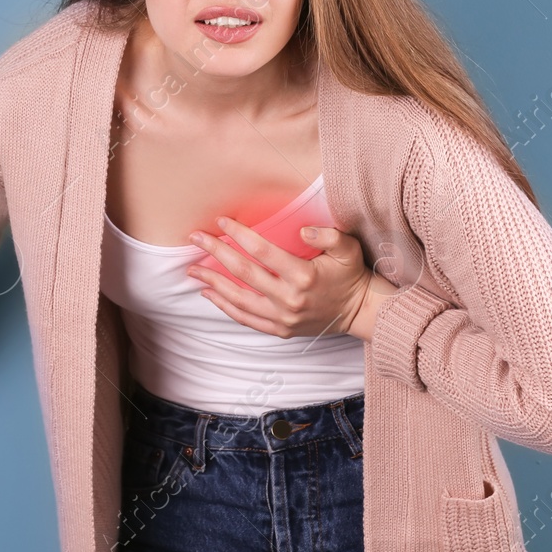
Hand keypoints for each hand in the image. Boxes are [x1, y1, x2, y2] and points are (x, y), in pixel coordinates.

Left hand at [187, 218, 392, 341]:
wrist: (359, 311)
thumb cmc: (351, 275)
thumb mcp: (349, 248)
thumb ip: (329, 234)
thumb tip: (302, 229)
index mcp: (304, 276)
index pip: (262, 251)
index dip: (239, 235)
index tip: (221, 222)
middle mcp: (289, 298)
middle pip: (243, 272)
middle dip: (215, 253)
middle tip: (195, 238)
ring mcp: (283, 317)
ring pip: (238, 299)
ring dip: (212, 282)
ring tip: (192, 269)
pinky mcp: (280, 329)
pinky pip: (245, 319)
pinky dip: (225, 306)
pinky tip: (209, 293)